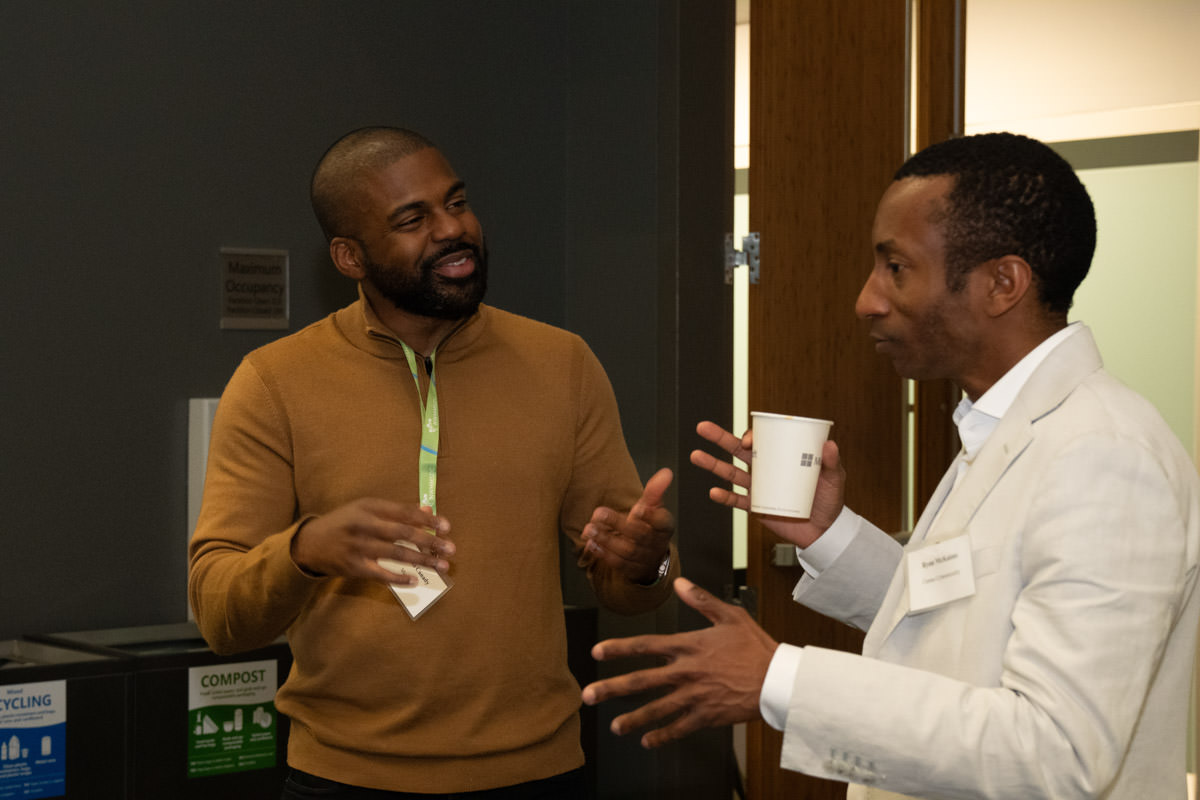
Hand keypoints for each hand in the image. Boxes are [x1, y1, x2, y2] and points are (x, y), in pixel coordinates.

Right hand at [291, 498, 453, 584]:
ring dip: (422, 560)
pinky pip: (381, 574)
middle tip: (451, 548)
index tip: (446, 526)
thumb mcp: (366, 509)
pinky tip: (415, 580)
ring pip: (396, 553)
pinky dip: (399, 578)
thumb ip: (396, 511)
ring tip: (442, 565)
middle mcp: (364, 525)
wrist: (310, 543)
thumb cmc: (344, 523)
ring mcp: (358, 547)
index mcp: (369, 507)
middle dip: (430, 541)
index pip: (404, 512)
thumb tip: (428, 511)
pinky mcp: (354, 566)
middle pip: (403, 533)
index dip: (427, 520)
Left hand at [581, 577, 777, 747]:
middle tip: (589, 695)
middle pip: (642, 680)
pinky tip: (647, 741)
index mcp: (689, 645)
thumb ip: (701, 600)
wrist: (778, 679)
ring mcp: (695, 696)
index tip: (597, 652)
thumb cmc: (755, 646)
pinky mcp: (706, 715)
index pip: (646, 645)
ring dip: (633, 718)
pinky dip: (662, 736)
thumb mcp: (729, 615)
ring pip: (656, 709)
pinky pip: (679, 728)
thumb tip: (679, 582)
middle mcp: (686, 671)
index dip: (619, 648)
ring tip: (614, 727)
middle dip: (612, 688)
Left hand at [582, 468, 674, 583]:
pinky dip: (603, 554)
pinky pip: (618, 564)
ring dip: (606, 539)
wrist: (649, 556)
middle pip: (639, 535)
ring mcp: (644, 559)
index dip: (651, 517)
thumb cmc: (649, 525)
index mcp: (664, 526)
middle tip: (597, 513)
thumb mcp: (653, 507)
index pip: (661, 522)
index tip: (638, 509)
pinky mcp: (631, 570)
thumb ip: (655, 491)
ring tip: (589, 528)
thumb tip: (666, 472)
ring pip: (626, 551)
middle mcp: (656, 544)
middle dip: (617, 524)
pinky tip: (591, 543)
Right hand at [689, 420, 845, 548]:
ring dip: (713, 464)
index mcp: (781, 456)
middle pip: (738, 450)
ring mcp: (759, 487)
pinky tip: (714, 492)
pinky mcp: (756, 507)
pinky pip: (737, 501)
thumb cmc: (829, 501)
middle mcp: (766, 468)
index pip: (761, 439)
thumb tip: (829, 444)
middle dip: (719, 438)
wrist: (824, 531)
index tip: (746, 441)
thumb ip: (832, 462)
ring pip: (731, 472)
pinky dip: (725, 497)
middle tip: (702, 427)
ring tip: (695, 455)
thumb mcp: (834, 478)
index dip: (749, 436)